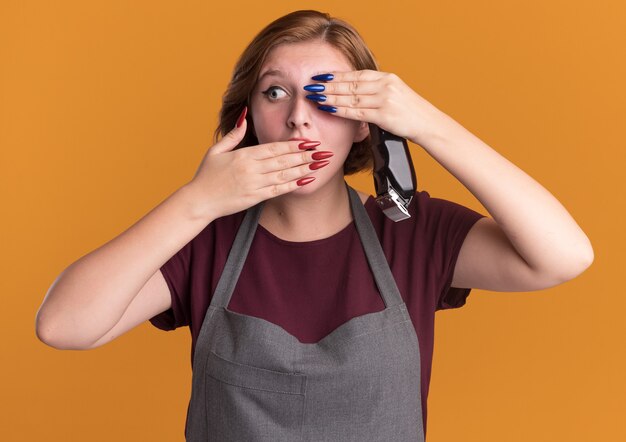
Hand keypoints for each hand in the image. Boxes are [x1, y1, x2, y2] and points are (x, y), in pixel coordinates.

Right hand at [187, 108, 331, 219]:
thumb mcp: (216, 151)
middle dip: (305, 155)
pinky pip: (278, 190)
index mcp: (243, 155)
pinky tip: (306, 180)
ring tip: (319, 164)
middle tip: (322, 151)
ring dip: (304, 169)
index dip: (293, 144)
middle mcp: (251, 169)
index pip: (274, 148)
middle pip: (284, 160)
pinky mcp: (255, 198)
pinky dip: (293, 185)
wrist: (199, 201)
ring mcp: (254, 184)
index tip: (308, 141)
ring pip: (285, 175)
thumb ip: (233, 135)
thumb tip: (245, 117)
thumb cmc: (206, 176)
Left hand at [306, 70, 446, 144]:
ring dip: (331, 96)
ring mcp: (385, 100)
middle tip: (311, 85)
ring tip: (315, 96)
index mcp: (387, 78)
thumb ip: (377, 91)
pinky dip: (340, 109)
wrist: (429, 125)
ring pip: (351, 97)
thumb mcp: (395, 95)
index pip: (357, 74)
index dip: (337, 75)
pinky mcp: (384, 115)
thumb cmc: (411, 113)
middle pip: (351, 84)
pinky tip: (328, 108)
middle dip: (329, 85)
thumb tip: (356, 92)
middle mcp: (385, 86)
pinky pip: (357, 111)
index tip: (321, 76)